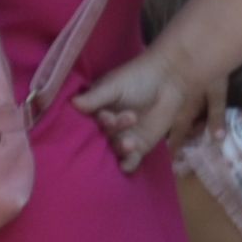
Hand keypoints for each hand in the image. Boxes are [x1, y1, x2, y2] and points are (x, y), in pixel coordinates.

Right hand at [73, 46, 202, 169]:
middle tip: (124, 120)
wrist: (169, 81)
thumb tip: (73, 104)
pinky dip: (128, 164)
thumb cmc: (138, 77)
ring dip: (119, 149)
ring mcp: (120, 138)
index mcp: (95, 110)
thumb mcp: (114, 86)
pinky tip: (129, 162)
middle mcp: (104, 127)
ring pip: (113, 150)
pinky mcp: (137, 148)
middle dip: (111, 133)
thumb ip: (96, 98)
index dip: (97, 122)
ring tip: (130, 142)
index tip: (108, 117)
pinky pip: (128, 162)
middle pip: (100, 138)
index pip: (87, 123)